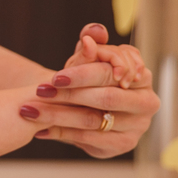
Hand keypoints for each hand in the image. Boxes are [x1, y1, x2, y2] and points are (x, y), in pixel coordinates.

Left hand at [21, 23, 159, 157]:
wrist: (86, 107)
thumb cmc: (88, 79)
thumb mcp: (86, 60)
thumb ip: (90, 45)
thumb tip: (92, 32)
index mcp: (142, 75)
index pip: (112, 73)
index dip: (83, 74)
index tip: (55, 77)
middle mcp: (147, 102)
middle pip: (107, 98)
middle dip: (70, 95)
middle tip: (40, 93)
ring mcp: (138, 126)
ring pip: (94, 120)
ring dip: (58, 115)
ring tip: (30, 110)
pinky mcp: (124, 144)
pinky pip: (90, 139)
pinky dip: (62, 133)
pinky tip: (39, 129)